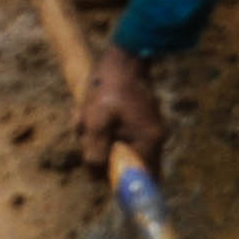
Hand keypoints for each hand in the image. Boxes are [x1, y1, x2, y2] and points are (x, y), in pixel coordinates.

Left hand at [76, 43, 165, 171]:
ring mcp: (149, 129)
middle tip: (84, 133)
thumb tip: (96, 177)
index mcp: (149, 142)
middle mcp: (155, 139)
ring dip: (98, 139)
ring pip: (120, 148)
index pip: (140, 180)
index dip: (118, 182)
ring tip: (83, 116)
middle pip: (126, 164)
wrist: (123, 57)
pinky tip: (89, 112)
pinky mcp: (141, 120)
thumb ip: (95, 153)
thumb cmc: (108, 88)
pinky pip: (120, 135)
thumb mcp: (95, 122)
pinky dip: (102, 129)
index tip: (97, 170)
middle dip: (100, 154)